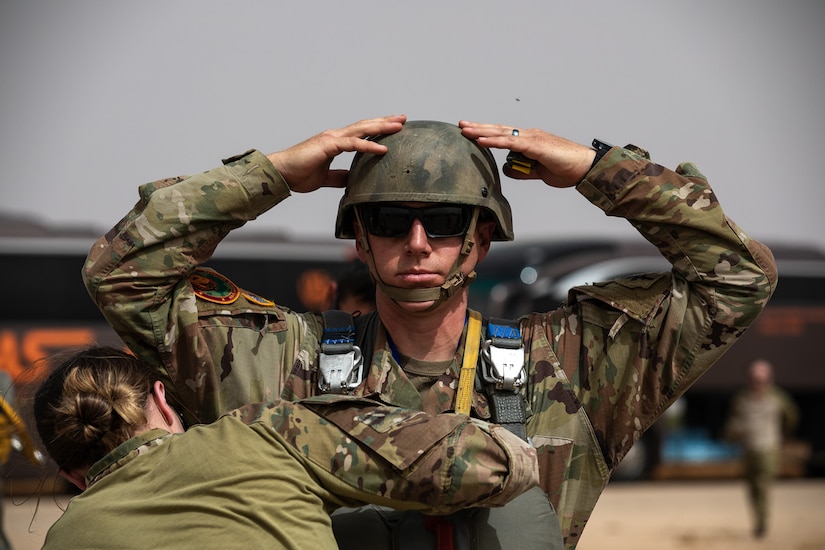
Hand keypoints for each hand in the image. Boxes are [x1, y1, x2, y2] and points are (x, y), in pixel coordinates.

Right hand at [267, 115, 406, 192]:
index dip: (377, 129)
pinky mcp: (328, 145)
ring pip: (361, 129)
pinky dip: (369, 145)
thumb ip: (339, 177)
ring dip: (381, 127)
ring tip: (398, 127)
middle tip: (402, 119)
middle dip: (385, 122)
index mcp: (335, 142)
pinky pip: (353, 144)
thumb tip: (352, 180)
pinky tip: (383, 148)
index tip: (393, 128)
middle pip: (365, 126)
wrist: (281, 173)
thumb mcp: (325, 177)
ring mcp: (331, 138)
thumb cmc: (298, 174)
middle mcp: (335, 136)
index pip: (361, 132)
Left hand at [458, 121, 596, 187]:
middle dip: (478, 128)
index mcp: (529, 141)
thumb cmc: (566, 168)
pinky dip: (494, 142)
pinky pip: (510, 143)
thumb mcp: (538, 172)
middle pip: (498, 130)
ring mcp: (532, 138)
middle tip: (461, 125)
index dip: (486, 133)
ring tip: (465, 130)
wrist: (585, 168)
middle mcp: (529, 135)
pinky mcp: (536, 145)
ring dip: (481, 132)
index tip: (470, 132)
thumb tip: (507, 170)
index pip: (503, 134)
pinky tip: (481, 141)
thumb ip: (522, 170)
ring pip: (502, 133)